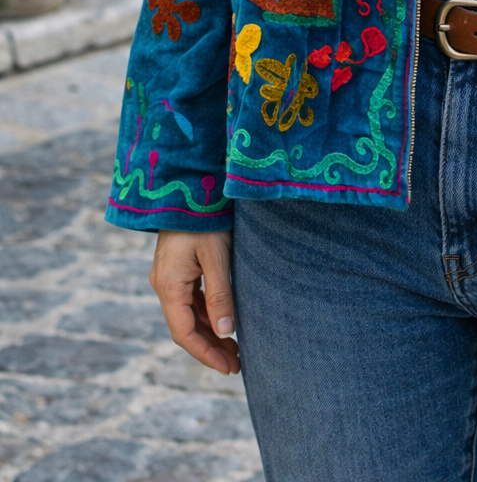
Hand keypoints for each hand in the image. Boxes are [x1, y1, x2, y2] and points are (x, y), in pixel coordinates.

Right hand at [150, 229, 239, 374]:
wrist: (188, 185)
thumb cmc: (205, 218)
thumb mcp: (217, 256)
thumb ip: (220, 295)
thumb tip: (227, 333)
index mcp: (169, 285)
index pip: (184, 332)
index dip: (206, 354)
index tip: (228, 367)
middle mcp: (163, 284)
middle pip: (185, 327)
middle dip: (210, 347)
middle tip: (237, 364)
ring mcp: (168, 276)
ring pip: (188, 315)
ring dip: (209, 333)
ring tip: (235, 348)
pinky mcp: (176, 268)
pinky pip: (190, 300)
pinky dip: (206, 315)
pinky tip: (223, 322)